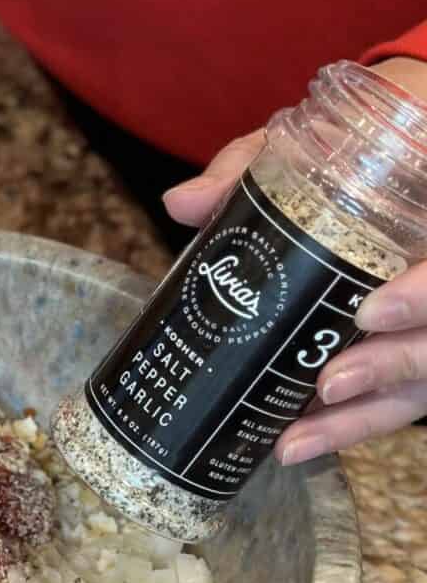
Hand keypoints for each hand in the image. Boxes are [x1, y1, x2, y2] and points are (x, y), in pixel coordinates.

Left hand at [162, 57, 426, 463]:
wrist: (412, 137)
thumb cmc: (375, 135)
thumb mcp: (324, 137)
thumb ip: (255, 166)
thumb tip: (180, 204)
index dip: (425, 296)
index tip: (368, 312)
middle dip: (389, 369)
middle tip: (328, 386)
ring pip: (423, 384)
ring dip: (362, 419)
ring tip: (295, 438)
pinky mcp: (414, 348)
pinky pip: (396, 402)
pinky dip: (347, 429)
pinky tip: (294, 447)